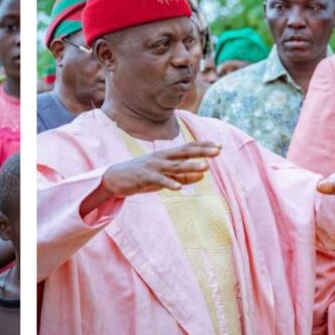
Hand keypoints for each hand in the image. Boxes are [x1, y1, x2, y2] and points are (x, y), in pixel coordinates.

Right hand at [102, 143, 219, 196]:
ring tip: (205, 167)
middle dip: (201, 151)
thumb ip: (183, 176)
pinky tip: (179, 188)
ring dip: (190, 166)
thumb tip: (203, 175)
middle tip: (218, 151)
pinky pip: (159, 180)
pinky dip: (169, 183)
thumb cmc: (142, 176)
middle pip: (184, 152)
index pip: (187, 148)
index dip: (203, 146)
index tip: (219, 146)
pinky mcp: (144, 176)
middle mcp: (161, 157)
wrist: (115, 178)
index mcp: (166, 155)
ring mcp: (152, 166)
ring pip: (174, 166)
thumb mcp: (165, 176)